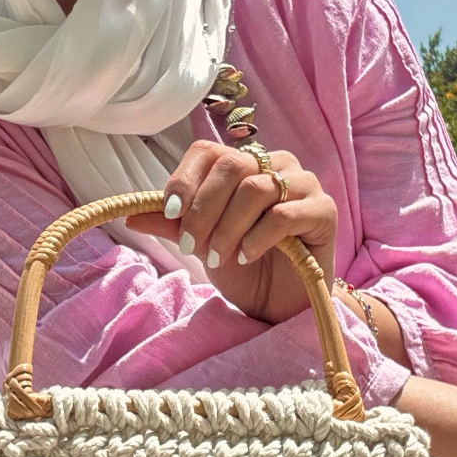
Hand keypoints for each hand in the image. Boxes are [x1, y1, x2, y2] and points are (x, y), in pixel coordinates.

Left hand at [126, 140, 337, 324]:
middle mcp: (275, 166)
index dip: (185, 179)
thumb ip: (174, 226)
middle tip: (192, 246)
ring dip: (228, 228)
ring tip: (221, 258)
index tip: (169, 215)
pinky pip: (285, 213)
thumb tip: (132, 215)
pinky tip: (247, 258)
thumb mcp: (202, 246)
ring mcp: (303, 185)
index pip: (209, 152)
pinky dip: (258, 237)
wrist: (281, 304)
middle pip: (232, 167)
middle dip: (203, 211)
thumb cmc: (245, 269)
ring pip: (256, 188)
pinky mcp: (324, 212)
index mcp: (244, 166)